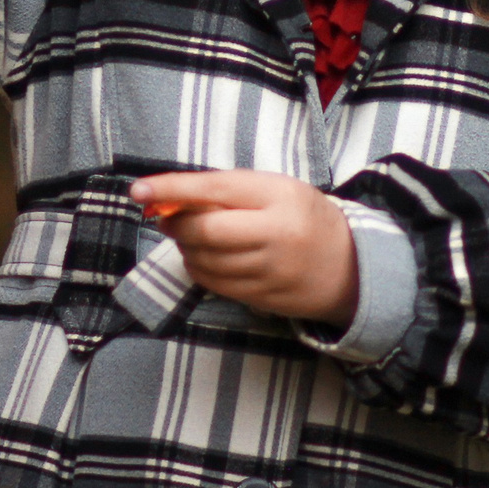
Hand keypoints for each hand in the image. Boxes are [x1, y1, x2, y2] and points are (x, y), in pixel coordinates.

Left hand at [130, 169, 359, 327]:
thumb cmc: (304, 216)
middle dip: (175, 224)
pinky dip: (198, 269)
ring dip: (184, 247)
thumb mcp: (276, 189)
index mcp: (278, 196)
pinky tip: (202, 258)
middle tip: (166, 216)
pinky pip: (215, 284)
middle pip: (205, 232)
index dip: (171, 189)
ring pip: (205, 261)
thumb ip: (231, 192)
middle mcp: (275, 234)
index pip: (214, 190)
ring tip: (190, 236)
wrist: (351, 266)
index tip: (138, 190)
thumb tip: (174, 198)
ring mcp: (270, 271)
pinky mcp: (264, 299)